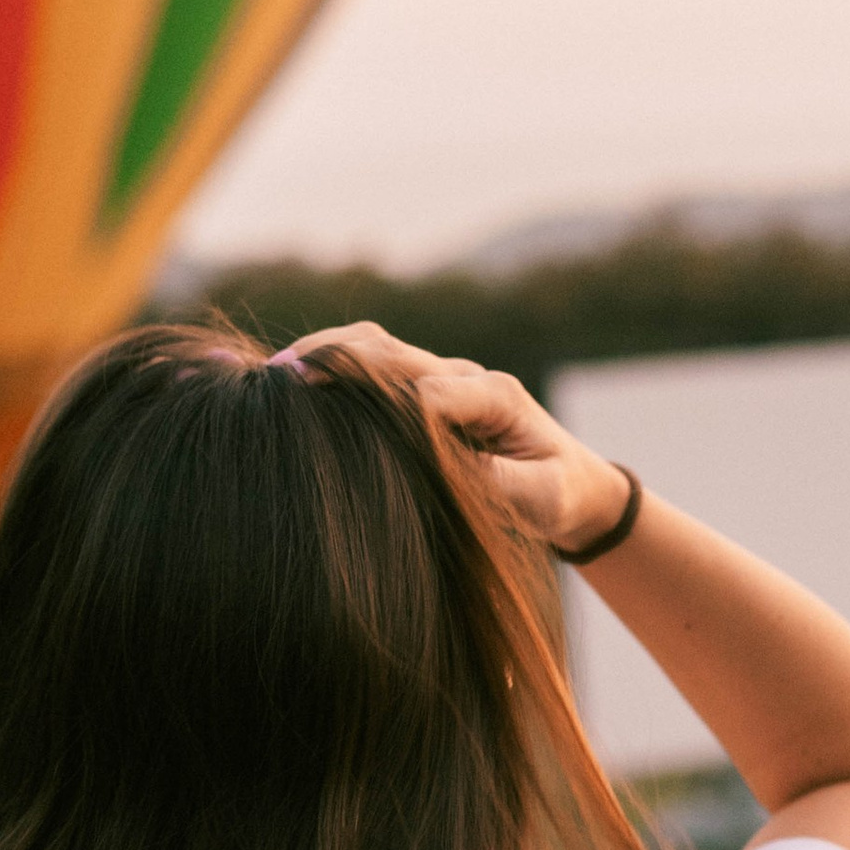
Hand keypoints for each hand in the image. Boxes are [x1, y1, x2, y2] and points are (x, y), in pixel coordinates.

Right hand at [285, 323, 630, 553]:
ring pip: (374, 349)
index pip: (430, 393)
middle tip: (280, 376)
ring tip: (273, 373)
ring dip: (325, 354)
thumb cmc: (559, 495)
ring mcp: (439, 378)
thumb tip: (452, 470)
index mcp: (495, 397)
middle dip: (336, 359)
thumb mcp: (544, 500)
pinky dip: (330, 365)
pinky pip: (370, 365)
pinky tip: (290, 378)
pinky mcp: (421, 389)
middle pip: (389, 353)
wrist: (575, 483)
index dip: (388, 406)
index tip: (342, 425)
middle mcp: (463, 378)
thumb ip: (503, 484)